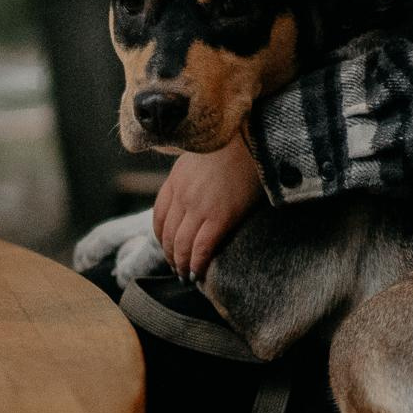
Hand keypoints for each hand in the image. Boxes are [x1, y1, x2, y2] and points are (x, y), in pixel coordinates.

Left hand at [154, 132, 263, 281]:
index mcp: (176, 179)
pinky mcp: (220, 216)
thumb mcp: (203, 157)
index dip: (162, 239)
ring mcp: (200, 206)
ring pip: (182, 245)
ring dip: (182, 265)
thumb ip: (193, 178)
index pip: (159, 217)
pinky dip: (197, 264)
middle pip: (168, 235)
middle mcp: (183, 194)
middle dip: (172, 256)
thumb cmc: (236, 146)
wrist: (253, 136)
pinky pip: (202, 247)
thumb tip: (196, 198)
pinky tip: (198, 273)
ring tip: (187, 276)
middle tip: (178, 269)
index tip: (169, 250)